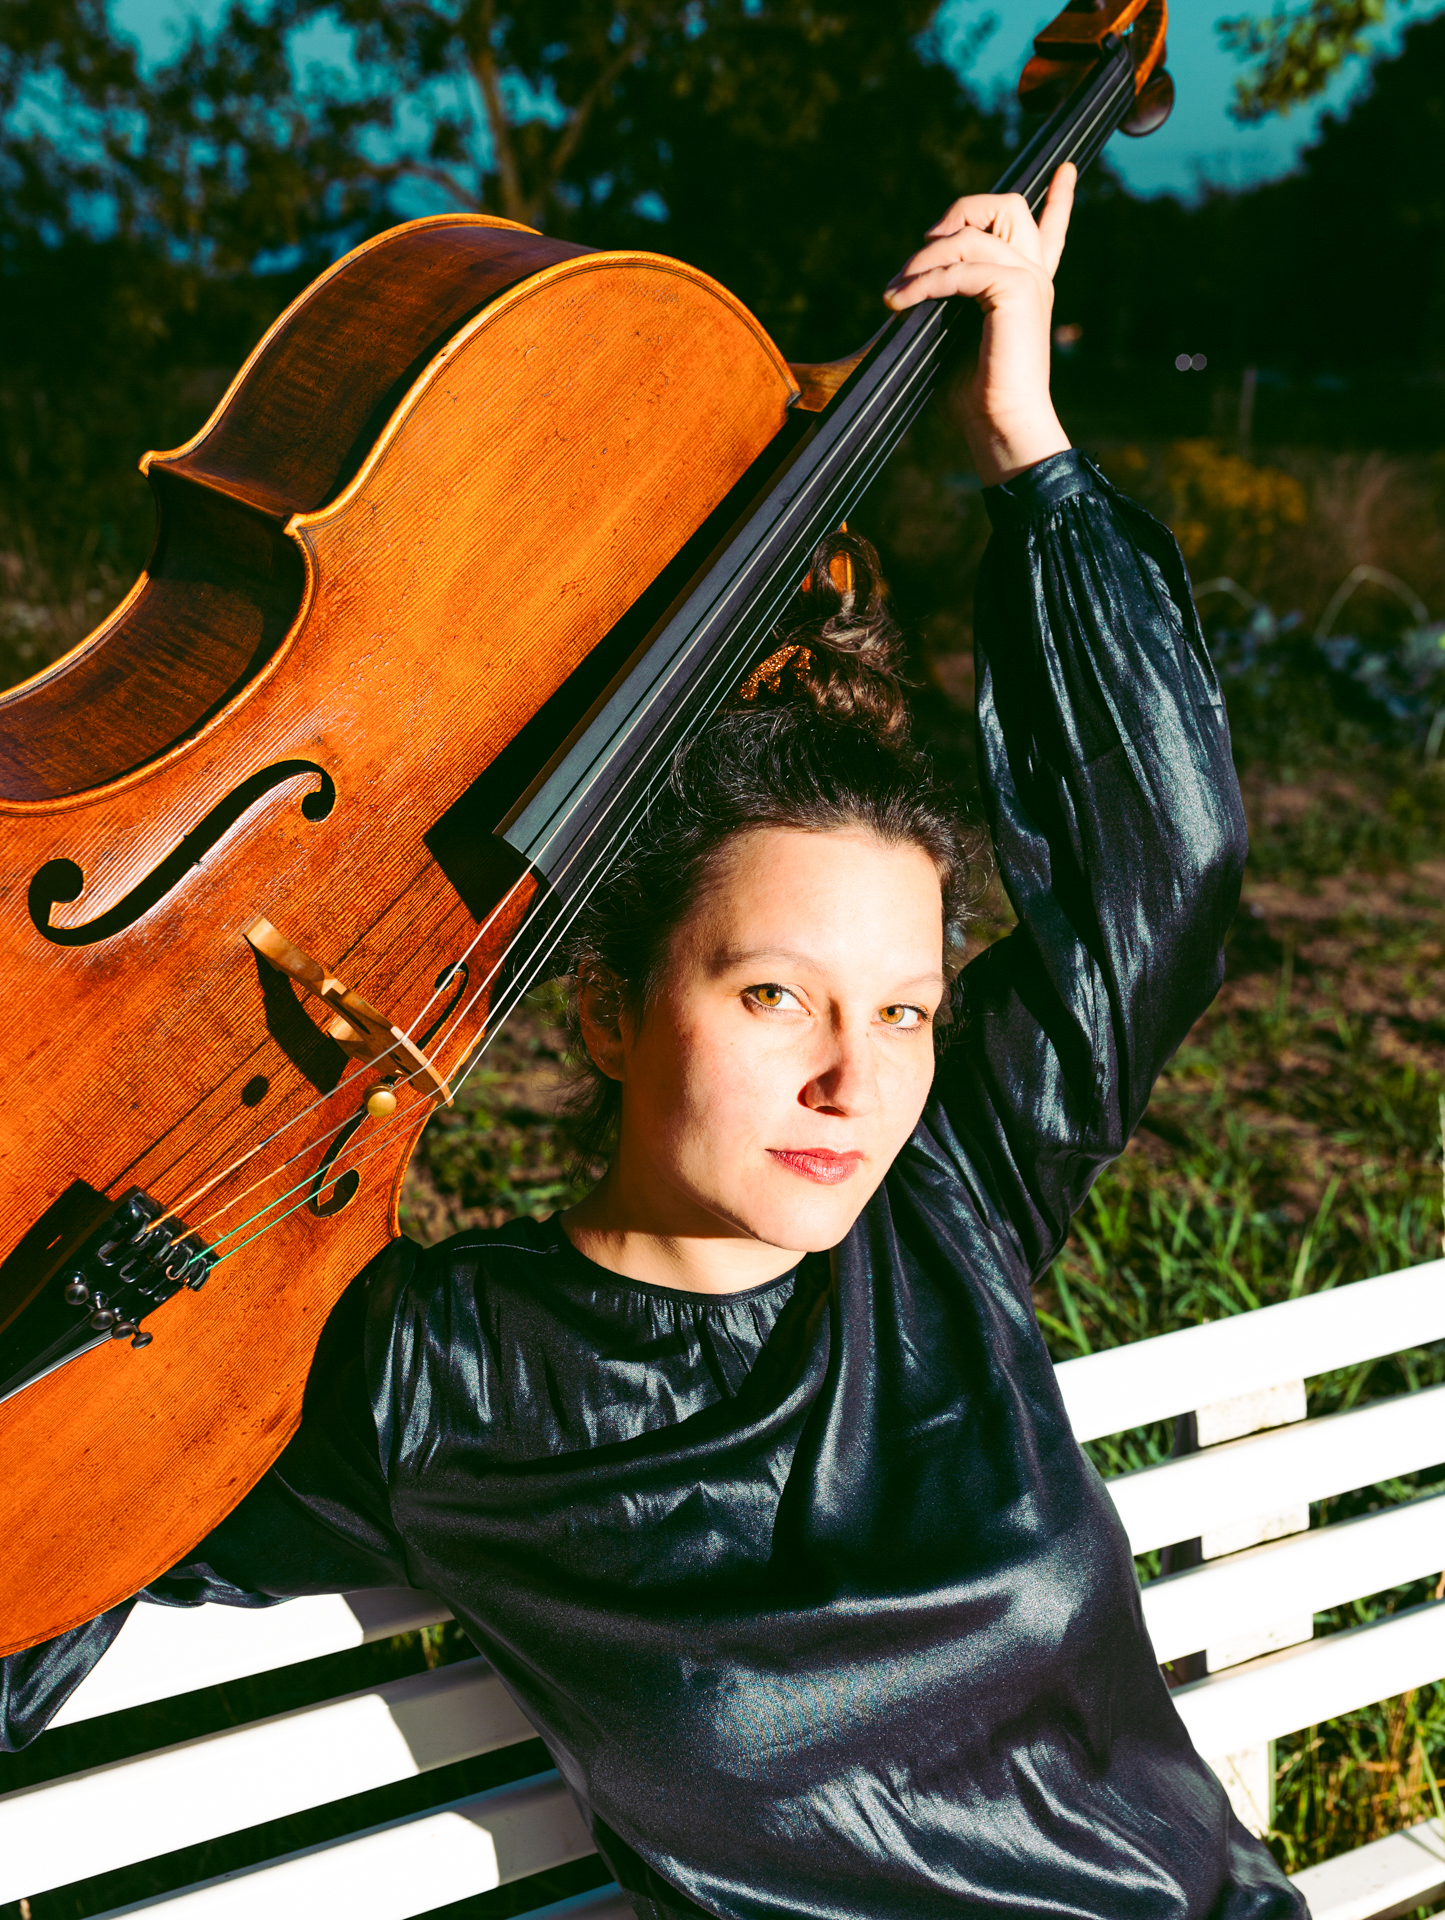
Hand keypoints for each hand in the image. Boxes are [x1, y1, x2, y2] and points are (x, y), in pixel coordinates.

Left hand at [883, 164, 1074, 486]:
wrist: (1000, 425)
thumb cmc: (974, 397)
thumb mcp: (952, 338)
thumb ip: (945, 303)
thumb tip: (901, 289)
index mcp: (1027, 286)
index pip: (1049, 231)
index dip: (1058, 199)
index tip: (1066, 170)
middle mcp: (1034, 276)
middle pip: (1007, 206)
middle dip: (960, 211)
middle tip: (924, 246)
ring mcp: (1029, 279)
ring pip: (974, 232)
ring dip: (924, 257)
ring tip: (895, 290)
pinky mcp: (1017, 290)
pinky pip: (960, 268)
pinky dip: (924, 283)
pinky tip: (899, 303)